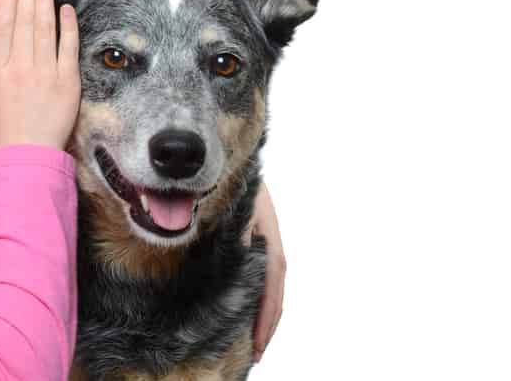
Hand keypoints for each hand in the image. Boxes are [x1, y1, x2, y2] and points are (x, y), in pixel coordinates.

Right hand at [0, 0, 80, 149]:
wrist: (28, 154)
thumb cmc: (8, 127)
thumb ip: (0, 67)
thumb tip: (8, 44)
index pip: (2, 25)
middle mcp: (19, 66)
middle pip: (24, 19)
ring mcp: (44, 72)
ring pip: (44, 27)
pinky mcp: (66, 81)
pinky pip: (68, 46)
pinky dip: (67, 25)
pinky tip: (66, 8)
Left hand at [241, 180, 284, 363]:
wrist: (235, 160)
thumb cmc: (237, 182)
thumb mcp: (239, 206)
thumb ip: (241, 232)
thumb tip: (243, 260)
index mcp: (270, 239)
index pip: (272, 284)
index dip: (267, 315)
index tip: (259, 342)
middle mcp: (271, 243)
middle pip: (275, 290)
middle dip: (269, 322)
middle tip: (257, 351)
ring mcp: (265, 242)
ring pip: (269, 284)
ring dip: (264, 311)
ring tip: (256, 338)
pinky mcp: (256, 239)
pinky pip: (260, 273)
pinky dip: (258, 293)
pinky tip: (249, 305)